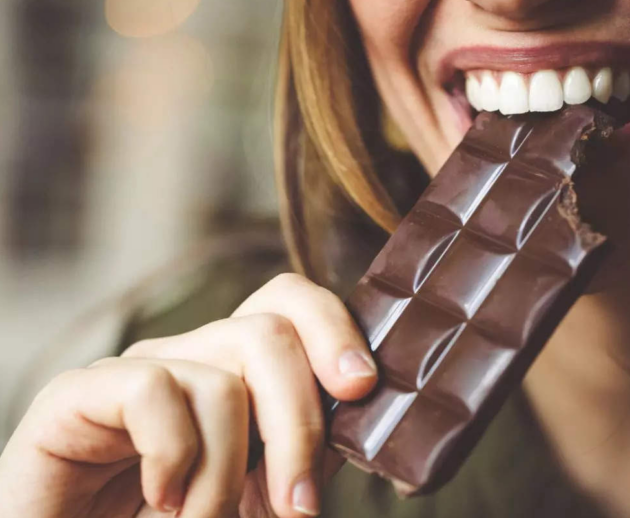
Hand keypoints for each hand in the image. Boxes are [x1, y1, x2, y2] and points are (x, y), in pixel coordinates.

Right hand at [0, 274, 377, 517]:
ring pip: (221, 378)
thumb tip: (364, 424)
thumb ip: (305, 452)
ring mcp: (136, 370)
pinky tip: (164, 499)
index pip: (288, 301)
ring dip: (230, 472)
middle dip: (299, 424)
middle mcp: (189, 355)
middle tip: (299, 506)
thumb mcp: (260, 489)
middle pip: (268, 332)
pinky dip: (174, 458)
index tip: (361, 389)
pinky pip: (152, 391)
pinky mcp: (78, 394)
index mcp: (235, 366)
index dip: (333, 329)